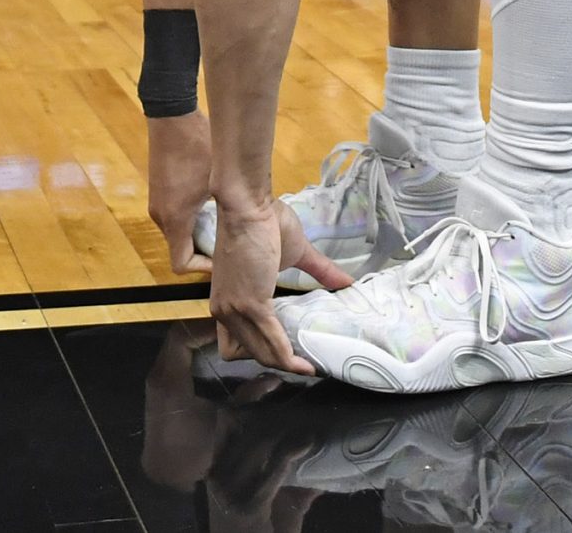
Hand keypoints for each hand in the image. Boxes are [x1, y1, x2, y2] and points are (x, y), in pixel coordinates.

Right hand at [146, 111, 213, 274]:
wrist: (172, 117)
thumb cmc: (197, 147)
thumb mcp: (219, 178)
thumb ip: (229, 204)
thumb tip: (255, 220)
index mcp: (174, 219)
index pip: (180, 265)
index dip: (203, 268)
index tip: (222, 258)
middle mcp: (160, 216)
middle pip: (180, 249)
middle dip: (204, 250)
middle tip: (228, 240)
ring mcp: (157, 203)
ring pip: (178, 233)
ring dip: (198, 233)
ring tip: (222, 221)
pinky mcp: (158, 191)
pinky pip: (174, 217)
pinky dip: (190, 219)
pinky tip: (209, 203)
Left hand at [207, 197, 348, 373]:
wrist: (249, 205)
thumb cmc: (264, 222)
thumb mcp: (292, 254)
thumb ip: (317, 271)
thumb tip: (347, 282)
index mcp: (227, 302)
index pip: (235, 345)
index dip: (260, 353)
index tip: (288, 354)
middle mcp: (224, 311)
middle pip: (249, 355)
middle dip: (277, 363)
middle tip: (306, 363)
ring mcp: (235, 309)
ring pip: (261, 354)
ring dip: (286, 365)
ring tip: (310, 367)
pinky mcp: (251, 304)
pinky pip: (272, 340)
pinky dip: (289, 355)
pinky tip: (305, 362)